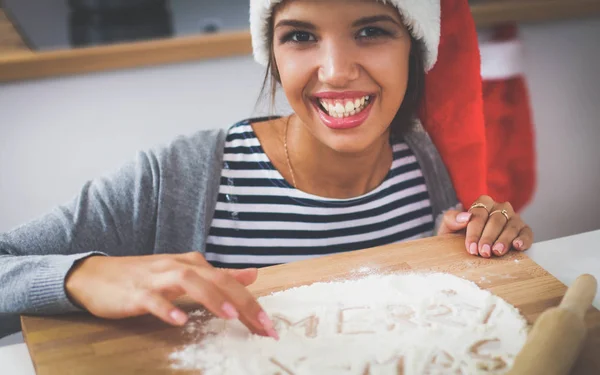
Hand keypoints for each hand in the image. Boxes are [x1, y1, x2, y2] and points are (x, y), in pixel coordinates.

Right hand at [65, 252, 278, 338]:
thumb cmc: (144, 277)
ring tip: (229, 315)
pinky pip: (152, 299)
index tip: (269, 326)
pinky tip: (179, 321)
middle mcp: (178, 267)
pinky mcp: (135, 292)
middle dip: (242, 301)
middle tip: (262, 325)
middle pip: (216, 279)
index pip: (229, 281)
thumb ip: (219, 276)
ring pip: (188, 282)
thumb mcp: (186, 274)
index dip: (251, 302)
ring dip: (210, 297)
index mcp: (192, 265)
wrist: (96, 274)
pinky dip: (166, 309)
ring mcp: (156, 278)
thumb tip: (252, 275)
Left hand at [437, 195, 532, 257]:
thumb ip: (451, 219)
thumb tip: (465, 217)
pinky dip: (524, 239)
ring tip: (497, 251)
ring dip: (504, 240)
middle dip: (488, 237)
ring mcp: (514, 218)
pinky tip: (518, 246)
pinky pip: (527, 233)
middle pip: (496, 220)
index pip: (479, 214)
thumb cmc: (459, 235)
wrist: (468, 246)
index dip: (474, 232)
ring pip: (511, 226)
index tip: (471, 247)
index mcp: (483, 203)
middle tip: (483, 252)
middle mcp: (500, 208)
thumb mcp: (448, 228)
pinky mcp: (524, 229)